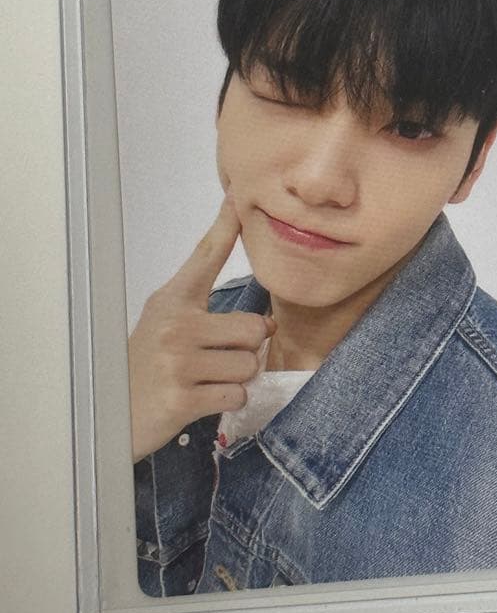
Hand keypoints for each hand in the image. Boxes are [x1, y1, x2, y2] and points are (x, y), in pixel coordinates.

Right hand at [128, 193, 273, 461]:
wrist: (112, 415)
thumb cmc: (144, 367)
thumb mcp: (166, 323)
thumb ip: (211, 315)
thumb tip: (267, 322)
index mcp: (172, 301)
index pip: (206, 255)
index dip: (225, 224)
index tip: (237, 197)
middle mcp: (175, 326)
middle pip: (254, 328)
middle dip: (247, 350)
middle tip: (217, 359)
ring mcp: (177, 362)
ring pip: (249, 365)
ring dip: (237, 378)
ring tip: (206, 379)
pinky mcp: (182, 397)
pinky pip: (236, 394)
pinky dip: (228, 400)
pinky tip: (203, 397)